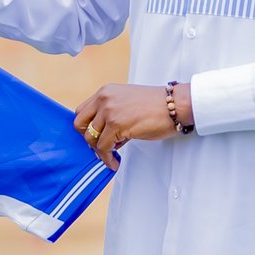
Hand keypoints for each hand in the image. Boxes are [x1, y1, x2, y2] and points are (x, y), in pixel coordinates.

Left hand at [71, 83, 186, 167]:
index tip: (96, 137)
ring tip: (111, 156)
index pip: (82, 111)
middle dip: (88, 138)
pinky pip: (103, 147)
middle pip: (79, 124)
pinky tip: (114, 162)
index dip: (86, 127)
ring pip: (90, 138)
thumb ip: (111, 113)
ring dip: (100, 150)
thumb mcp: (127, 102)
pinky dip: (107, 158)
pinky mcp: (117, 125)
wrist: (175, 105)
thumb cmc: (157, 106)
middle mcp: (104, 99)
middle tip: (100, 147)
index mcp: (105, 92)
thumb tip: (102, 135)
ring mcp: (109, 111)